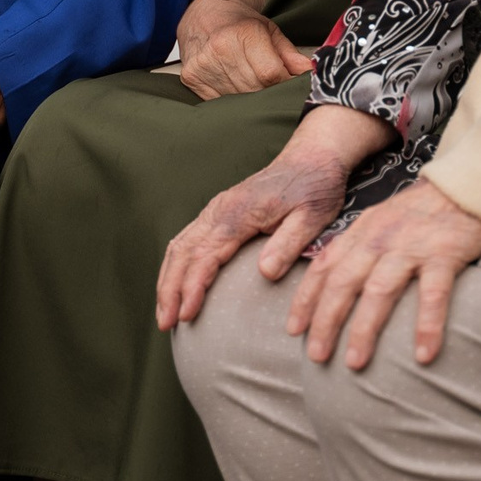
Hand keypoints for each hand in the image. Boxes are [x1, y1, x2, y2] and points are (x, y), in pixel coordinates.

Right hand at [155, 105, 393, 330]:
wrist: (313, 156)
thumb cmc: (316, 187)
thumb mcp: (313, 216)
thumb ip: (289, 243)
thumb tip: (265, 273)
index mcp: (239, 213)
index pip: (206, 255)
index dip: (193, 286)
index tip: (187, 315)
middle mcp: (221, 210)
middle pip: (183, 252)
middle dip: (169, 289)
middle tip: (165, 324)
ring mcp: (217, 210)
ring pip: (180, 245)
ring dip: (168, 279)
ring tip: (165, 313)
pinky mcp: (220, 212)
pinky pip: (188, 239)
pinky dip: (176, 265)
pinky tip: (177, 285)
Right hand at [176, 0, 315, 100]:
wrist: (203, 17)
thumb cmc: (240, 24)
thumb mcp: (269, 31)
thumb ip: (290, 54)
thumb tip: (310, 73)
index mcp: (243, 33)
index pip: (271, 74)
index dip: (285, 84)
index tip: (291, 85)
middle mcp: (221, 49)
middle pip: (255, 89)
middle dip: (269, 92)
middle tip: (274, 88)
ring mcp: (203, 65)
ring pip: (238, 98)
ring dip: (251, 99)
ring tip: (255, 88)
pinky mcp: (191, 78)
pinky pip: (219, 102)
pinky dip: (232, 100)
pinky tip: (236, 89)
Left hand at [287, 179, 480, 370]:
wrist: (467, 183)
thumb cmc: (424, 211)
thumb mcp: (382, 221)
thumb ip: (360, 248)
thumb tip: (334, 285)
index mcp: (362, 231)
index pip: (325, 266)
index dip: (306, 298)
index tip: (293, 330)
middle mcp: (380, 238)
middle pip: (343, 281)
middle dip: (325, 320)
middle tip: (315, 356)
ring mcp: (411, 245)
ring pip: (379, 290)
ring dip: (364, 328)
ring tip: (355, 362)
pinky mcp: (444, 253)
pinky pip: (433, 294)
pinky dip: (426, 324)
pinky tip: (423, 355)